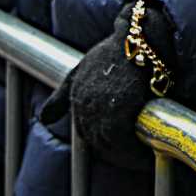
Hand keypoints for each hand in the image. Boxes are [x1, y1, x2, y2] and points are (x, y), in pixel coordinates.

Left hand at [39, 2, 176, 166]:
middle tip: (139, 155)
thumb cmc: (118, 51)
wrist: (141, 38)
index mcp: (74, 96)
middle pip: (98, 143)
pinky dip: (137, 153)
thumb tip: (44, 118)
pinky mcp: (118, 112)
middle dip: (117, 152)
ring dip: (128, 156)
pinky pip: (125, 144)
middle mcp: (82, 105)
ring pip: (110, 147)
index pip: (85, 133)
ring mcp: (99, 110)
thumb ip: (62, 95)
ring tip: (146, 157)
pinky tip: (151, 153)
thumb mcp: (82, 69)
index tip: (122, 146)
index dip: (105, 142)